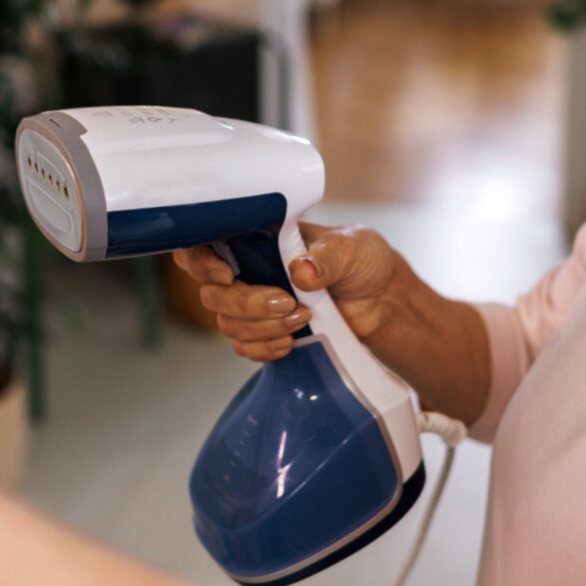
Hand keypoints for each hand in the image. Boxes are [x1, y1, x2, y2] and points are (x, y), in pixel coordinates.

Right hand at [173, 222, 412, 359]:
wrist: (383, 300)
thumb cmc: (363, 260)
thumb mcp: (351, 247)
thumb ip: (326, 256)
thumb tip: (301, 271)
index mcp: (258, 237)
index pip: (204, 243)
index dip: (201, 261)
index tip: (227, 274)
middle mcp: (249, 269)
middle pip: (213, 292)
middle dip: (247, 304)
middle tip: (287, 302)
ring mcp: (254, 303)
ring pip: (227, 323)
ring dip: (261, 328)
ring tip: (302, 318)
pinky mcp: (266, 331)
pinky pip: (244, 347)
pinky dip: (264, 348)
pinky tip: (291, 341)